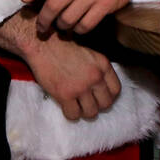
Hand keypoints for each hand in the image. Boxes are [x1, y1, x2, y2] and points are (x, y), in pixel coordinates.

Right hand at [0, 11, 121, 119]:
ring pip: (91, 113)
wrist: (44, 45)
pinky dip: (71, 114)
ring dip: (84, 112)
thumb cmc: (64, 47)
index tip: (100, 97)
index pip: (116, 90)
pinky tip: (67, 107)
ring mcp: (81, 87)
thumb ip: (98, 70)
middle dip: (97, 106)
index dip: (109, 96)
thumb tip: (102, 88)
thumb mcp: (90, 55)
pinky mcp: (65, 95)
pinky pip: (74, 115)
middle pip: (106, 104)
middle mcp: (95, 77)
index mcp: (103, 65)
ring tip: (77, 106)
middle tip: (88, 103)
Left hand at [19, 0, 145, 36]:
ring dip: (61, 26)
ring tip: (62, 26)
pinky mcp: (105, 5)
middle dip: (43, 21)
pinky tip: (77, 27)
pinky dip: (78, 30)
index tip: (23, 0)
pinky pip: (84, 25)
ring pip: (67, 19)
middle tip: (41, 28)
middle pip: (53, 6)